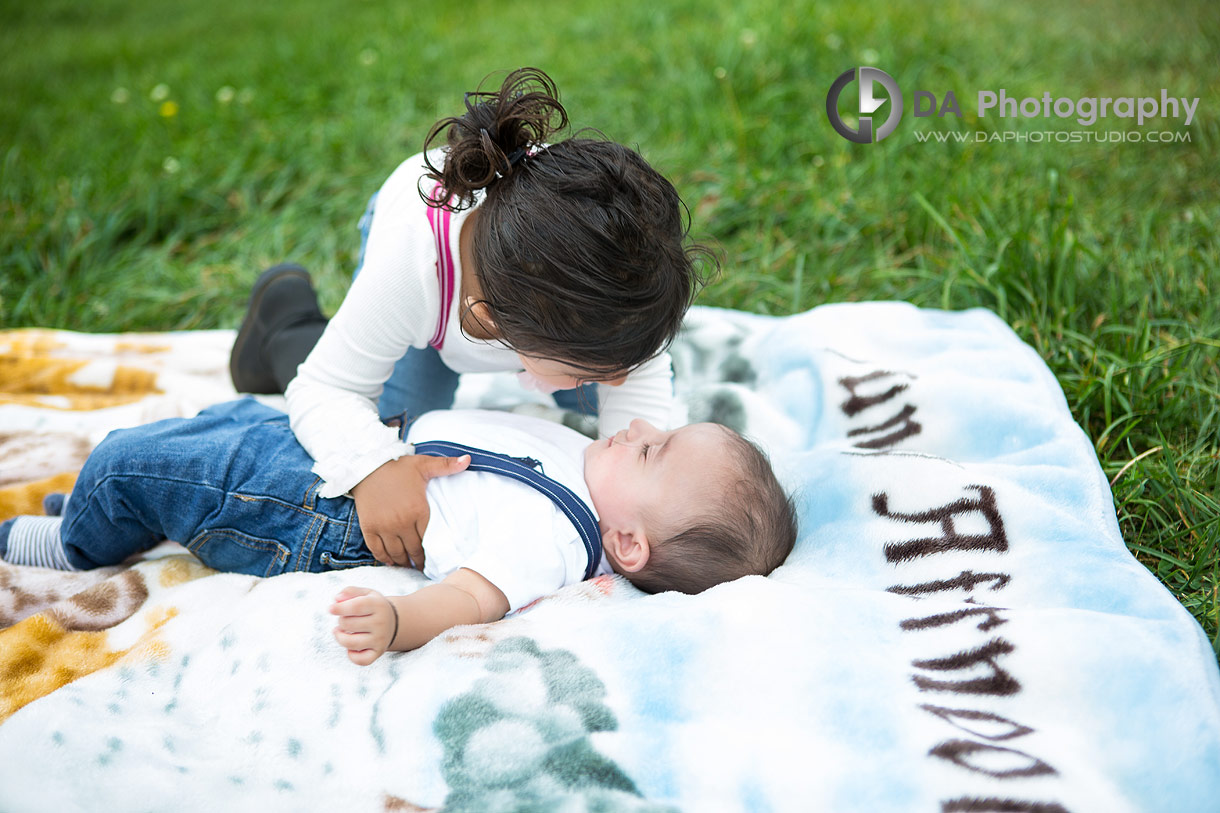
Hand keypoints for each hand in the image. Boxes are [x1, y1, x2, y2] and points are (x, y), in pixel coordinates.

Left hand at [330, 586, 396, 665]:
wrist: (394, 621)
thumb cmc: (373, 606)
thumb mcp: (365, 594)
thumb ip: (350, 591)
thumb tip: (336, 599)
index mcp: (378, 605)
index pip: (356, 606)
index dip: (340, 608)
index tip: (330, 609)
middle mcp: (381, 623)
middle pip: (348, 624)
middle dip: (341, 621)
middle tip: (345, 619)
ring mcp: (380, 639)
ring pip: (350, 644)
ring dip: (340, 637)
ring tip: (340, 632)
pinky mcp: (378, 652)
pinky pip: (360, 660)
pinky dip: (351, 656)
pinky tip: (351, 648)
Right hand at [350, 453, 469, 567]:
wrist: (367, 465)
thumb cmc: (397, 466)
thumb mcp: (423, 464)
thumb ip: (446, 465)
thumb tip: (468, 459)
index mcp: (418, 510)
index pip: (428, 539)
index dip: (432, 551)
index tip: (437, 559)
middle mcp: (401, 522)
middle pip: (413, 550)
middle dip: (419, 562)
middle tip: (424, 568)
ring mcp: (384, 527)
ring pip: (396, 553)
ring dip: (403, 562)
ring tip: (409, 566)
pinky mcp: (369, 528)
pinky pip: (377, 550)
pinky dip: (385, 558)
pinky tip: (391, 561)